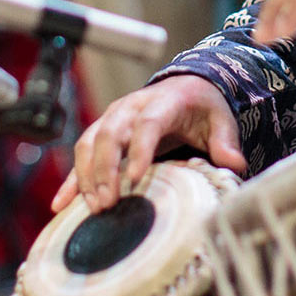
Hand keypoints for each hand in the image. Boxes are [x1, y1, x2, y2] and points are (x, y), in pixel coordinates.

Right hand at [50, 74, 246, 213]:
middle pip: (109, 134)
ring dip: (87, 176)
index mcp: (161, 102)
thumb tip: (234, 166)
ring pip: (89, 144)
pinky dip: (71, 181)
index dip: (139, 150)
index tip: (136, 178)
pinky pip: (81, 157)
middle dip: (105, 169)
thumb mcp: (220, 119)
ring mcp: (111, 120)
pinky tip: (61, 205)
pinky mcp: (101, 134)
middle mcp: (130, 109)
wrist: (185, 87)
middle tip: (108, 203)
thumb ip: (226, 141)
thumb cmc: (202, 107)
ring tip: (94, 207)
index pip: (147, 125)